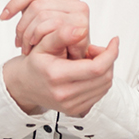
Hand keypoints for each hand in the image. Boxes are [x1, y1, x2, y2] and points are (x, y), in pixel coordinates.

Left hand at [2, 0, 93, 59]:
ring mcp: (79, 12)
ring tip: (26, 47)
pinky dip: (39, 37)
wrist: (72, 64)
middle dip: (22, 25)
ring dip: (28, 34)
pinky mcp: (81, 25)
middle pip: (36, 4)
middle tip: (18, 41)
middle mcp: (75, 1)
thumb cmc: (58, 43)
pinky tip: (35, 46)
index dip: (15, 2)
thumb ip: (30, 3)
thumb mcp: (39, 21)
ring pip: (42, 15)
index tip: (3, 16)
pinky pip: (51, 26)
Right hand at [3, 36, 120, 117]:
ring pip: (105, 86)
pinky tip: (89, 71)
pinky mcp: (76, 111)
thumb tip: (80, 28)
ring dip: (105, 69)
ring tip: (91, 59)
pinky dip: (100, 80)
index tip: (114, 41)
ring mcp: (71, 105)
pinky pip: (99, 94)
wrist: (24, 85)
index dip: (110, 53)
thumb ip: (61, 34)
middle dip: (108, 59)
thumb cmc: (35, 63)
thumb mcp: (43, 44)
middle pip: (105, 77)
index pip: (96, 68)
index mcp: (57, 76)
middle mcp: (65, 94)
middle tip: (95, 49)